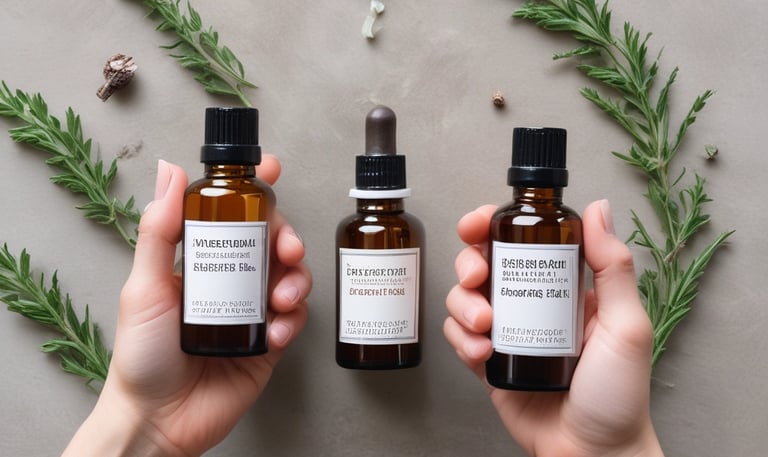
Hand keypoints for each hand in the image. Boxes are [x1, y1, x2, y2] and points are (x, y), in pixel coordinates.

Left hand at [63, 155, 310, 456]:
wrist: (159, 418)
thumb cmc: (142, 355)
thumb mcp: (145, 287)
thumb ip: (159, 231)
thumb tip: (169, 171)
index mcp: (201, 262)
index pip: (233, 215)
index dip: (256, 190)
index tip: (271, 168)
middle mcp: (230, 281)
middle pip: (272, 242)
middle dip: (288, 237)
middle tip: (287, 249)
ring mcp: (251, 310)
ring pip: (291, 277)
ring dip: (296, 281)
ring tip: (280, 299)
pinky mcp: (268, 342)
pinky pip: (293, 320)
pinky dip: (291, 320)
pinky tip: (275, 331)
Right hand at [444, 200, 663, 456]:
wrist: (592, 453)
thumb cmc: (619, 395)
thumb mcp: (626, 325)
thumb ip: (612, 266)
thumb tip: (597, 208)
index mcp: (563, 286)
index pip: (522, 240)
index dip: (491, 225)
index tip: (477, 223)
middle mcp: (532, 303)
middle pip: (483, 262)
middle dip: (469, 262)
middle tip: (478, 276)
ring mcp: (508, 331)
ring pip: (464, 298)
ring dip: (462, 304)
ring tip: (485, 326)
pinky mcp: (488, 362)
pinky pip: (458, 337)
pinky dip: (460, 339)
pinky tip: (482, 351)